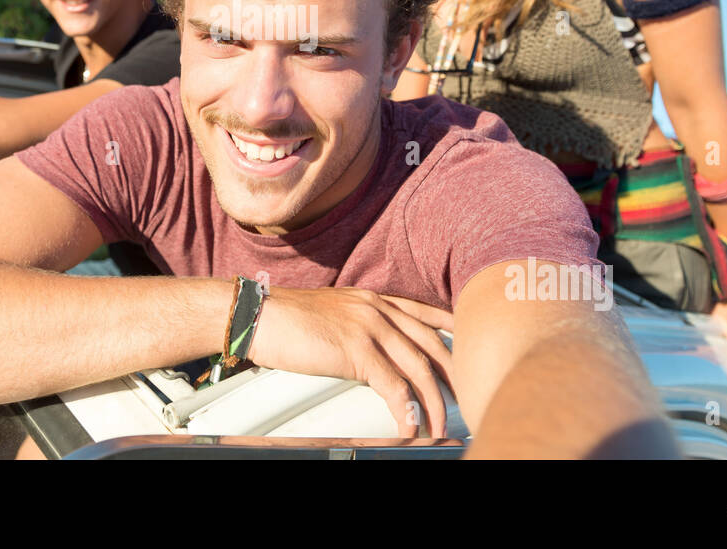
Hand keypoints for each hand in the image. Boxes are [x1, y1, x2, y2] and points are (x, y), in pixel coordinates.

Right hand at [248, 286, 455, 437]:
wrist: (257, 315)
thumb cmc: (285, 318)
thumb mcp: (333, 313)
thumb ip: (359, 325)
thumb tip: (373, 353)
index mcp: (373, 298)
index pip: (425, 313)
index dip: (452, 331)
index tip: (470, 346)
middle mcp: (378, 309)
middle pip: (431, 343)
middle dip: (452, 374)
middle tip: (464, 398)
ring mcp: (369, 328)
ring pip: (418, 367)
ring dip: (433, 402)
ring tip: (439, 426)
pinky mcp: (356, 351)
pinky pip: (393, 387)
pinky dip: (406, 411)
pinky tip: (410, 427)